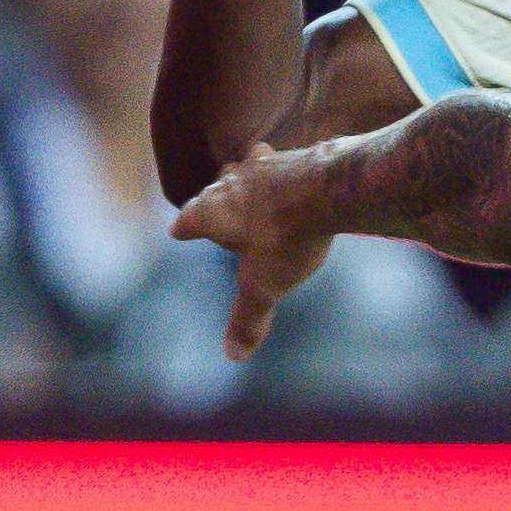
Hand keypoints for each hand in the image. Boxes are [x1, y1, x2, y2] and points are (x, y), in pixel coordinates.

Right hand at [171, 144, 338, 355]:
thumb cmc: (287, 237)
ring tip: (248, 190)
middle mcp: (230, 182)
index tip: (179, 232)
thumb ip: (248, 318)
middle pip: (213, 192)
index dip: (185, 229)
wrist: (331, 188)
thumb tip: (233, 354)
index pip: (188, 220)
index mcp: (212, 212)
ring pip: (244, 172)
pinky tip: (293, 182)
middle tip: (209, 207)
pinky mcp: (294, 155)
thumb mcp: (265, 285)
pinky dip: (282, 177)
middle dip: (211, 202)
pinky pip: (281, 167)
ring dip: (245, 182)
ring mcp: (262, 164)